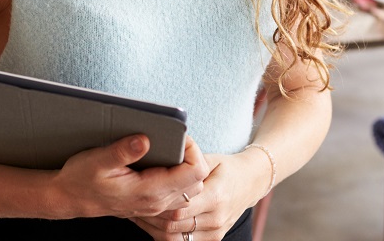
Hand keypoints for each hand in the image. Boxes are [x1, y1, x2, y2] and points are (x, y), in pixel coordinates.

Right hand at [52, 135, 210, 219]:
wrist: (68, 198)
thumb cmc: (81, 180)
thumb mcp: (98, 161)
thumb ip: (122, 151)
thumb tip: (144, 139)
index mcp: (149, 192)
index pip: (195, 173)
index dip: (193, 150)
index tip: (177, 135)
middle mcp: (157, 202)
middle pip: (198, 181)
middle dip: (192, 156)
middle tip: (174, 139)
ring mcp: (155, 205)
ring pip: (191, 188)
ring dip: (187, 167)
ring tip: (170, 148)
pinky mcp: (151, 203)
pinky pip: (178, 192)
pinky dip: (178, 176)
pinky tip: (162, 161)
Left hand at [131, 146, 267, 239]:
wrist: (251, 182)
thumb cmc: (226, 167)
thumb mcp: (210, 159)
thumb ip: (189, 162)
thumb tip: (165, 151)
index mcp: (216, 195)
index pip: (180, 205)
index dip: (157, 202)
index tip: (140, 193)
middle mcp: (216, 217)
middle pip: (174, 223)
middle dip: (151, 216)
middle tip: (132, 204)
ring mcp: (215, 231)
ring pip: (175, 237)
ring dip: (154, 228)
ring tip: (137, 213)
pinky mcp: (213, 239)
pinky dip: (165, 235)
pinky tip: (152, 224)